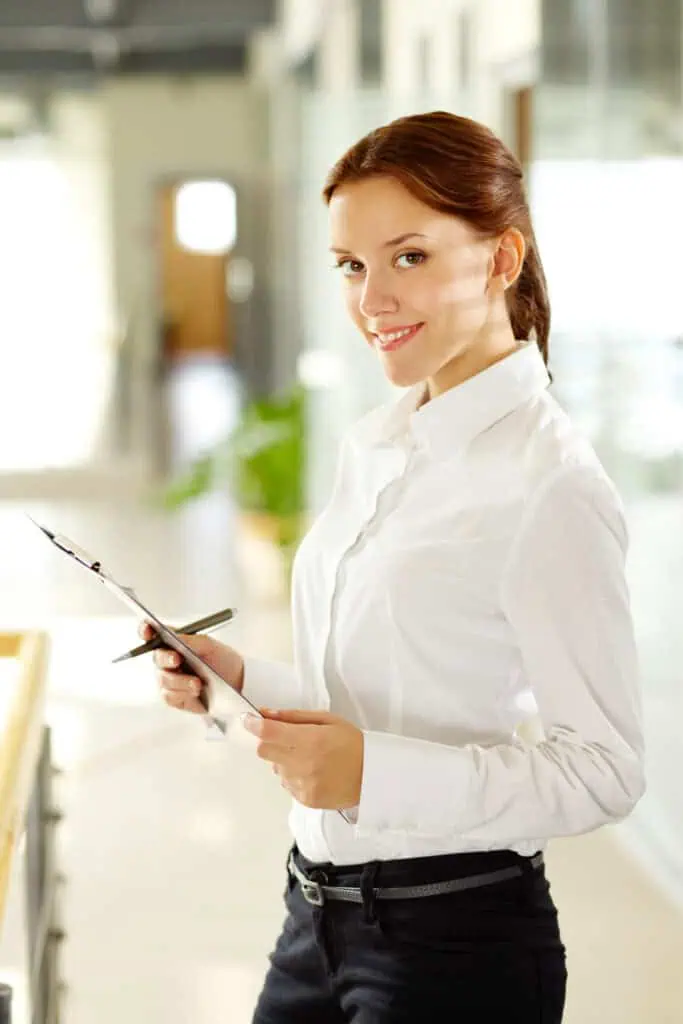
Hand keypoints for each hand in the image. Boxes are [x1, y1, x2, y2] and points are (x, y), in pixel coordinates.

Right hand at [139, 620, 244, 715]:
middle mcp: (167, 660)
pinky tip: (195, 692)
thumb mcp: (211, 645)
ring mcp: (169, 679)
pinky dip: (183, 694)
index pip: (151, 633)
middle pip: (157, 658)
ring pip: (164, 680)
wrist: (236, 682)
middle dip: (165, 658)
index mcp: (173, 641)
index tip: (148, 630)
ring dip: (180, 681)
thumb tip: (174, 635)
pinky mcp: (174, 697)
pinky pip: (170, 696)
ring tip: (198, 683)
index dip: (145, 630)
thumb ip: (191, 640)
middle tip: (177, 659)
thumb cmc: (222, 659)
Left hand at [243, 708, 363, 810]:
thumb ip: (294, 716)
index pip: (268, 733)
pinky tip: (313, 772)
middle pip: (263, 751)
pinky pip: (286, 784)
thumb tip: (267, 713)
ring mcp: (302, 784)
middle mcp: (302, 764)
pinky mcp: (305, 799)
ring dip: (283, 761)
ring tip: (308, 758)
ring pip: (275, 769)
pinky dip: (293, 776)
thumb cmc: (352, 743)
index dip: (252, 724)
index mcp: (309, 740)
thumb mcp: (328, 720)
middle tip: (285, 738)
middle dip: (268, 741)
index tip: (247, 718)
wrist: (373, 776)